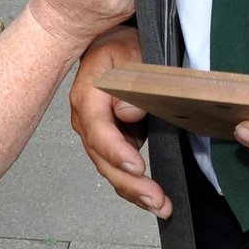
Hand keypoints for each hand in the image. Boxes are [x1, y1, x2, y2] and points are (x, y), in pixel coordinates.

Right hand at [69, 25, 170, 215]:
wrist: (115, 42)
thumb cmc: (121, 45)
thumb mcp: (129, 53)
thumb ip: (130, 81)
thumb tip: (128, 112)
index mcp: (88, 96)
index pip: (98, 130)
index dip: (117, 151)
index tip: (138, 166)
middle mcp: (87, 119)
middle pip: (103, 158)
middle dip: (129, 182)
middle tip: (154, 198)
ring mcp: (97, 132)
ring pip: (110, 168)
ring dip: (134, 190)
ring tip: (161, 205)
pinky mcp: (111, 140)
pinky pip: (119, 167)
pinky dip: (135, 184)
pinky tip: (153, 199)